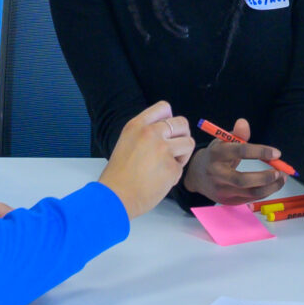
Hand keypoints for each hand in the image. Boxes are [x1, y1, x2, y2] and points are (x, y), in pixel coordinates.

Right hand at [98, 102, 190, 217]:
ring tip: (167, 165)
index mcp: (136, 125)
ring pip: (189, 143)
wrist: (115, 197)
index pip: (164, 107)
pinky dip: (174, 174)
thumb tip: (167, 130)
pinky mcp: (172, 167)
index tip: (168, 131)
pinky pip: (181, 167)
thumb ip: (145, 134)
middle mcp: (151, 133)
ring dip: (182, 155)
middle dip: (182, 136)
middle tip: (174, 149)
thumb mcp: (126, 142)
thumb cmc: (118, 175)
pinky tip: (160, 180)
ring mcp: (163, 149)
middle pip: (182, 123)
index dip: (170, 119)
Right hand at [183, 122, 285, 204]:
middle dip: (265, 177)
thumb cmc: (216, 155)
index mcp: (217, 154)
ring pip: (249, 193)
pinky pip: (250, 199)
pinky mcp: (227, 201)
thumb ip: (236, 133)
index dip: (260, 151)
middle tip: (280, 171)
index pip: (240, 151)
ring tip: (281, 178)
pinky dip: (265, 192)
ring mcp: (221, 190)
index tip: (276, 153)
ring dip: (270, 187)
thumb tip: (244, 123)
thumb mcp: (222, 141)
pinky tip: (273, 185)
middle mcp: (217, 174)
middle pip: (243, 180)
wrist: (197, 175)